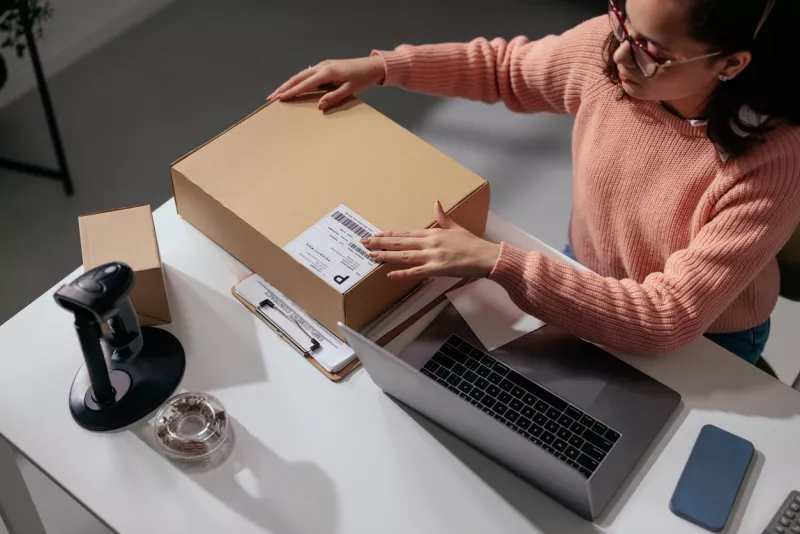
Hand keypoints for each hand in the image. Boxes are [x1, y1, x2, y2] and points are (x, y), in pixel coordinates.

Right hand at [268, 56, 385, 109]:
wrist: (372, 66)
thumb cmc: (362, 78)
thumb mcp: (350, 90)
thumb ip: (334, 97)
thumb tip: (319, 105)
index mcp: (327, 72)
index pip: (304, 84)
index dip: (291, 92)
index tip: (279, 98)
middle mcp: (322, 66)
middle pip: (298, 77)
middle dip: (284, 87)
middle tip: (271, 97)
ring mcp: (323, 65)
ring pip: (301, 75)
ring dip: (288, 84)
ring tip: (278, 93)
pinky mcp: (325, 66)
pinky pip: (307, 74)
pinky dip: (298, 80)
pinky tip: (292, 86)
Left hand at [362, 201, 501, 281]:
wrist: (486, 256)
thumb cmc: (472, 243)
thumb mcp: (456, 228)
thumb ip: (443, 218)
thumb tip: (436, 203)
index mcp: (433, 233)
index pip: (406, 233)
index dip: (389, 234)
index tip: (375, 234)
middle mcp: (429, 243)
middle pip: (400, 243)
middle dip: (381, 242)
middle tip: (363, 243)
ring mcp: (432, 256)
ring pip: (404, 256)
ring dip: (387, 255)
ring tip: (371, 255)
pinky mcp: (437, 268)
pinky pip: (416, 272)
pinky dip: (402, 273)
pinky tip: (390, 274)